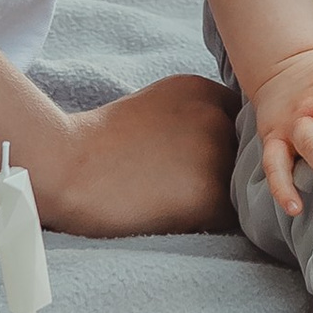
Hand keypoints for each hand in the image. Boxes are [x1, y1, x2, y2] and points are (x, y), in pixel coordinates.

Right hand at [30, 74, 238, 236]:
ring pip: (241, 186)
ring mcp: (218, 155)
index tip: (198, 161)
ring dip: (223, 198)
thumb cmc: (102, 143)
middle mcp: (218, 117)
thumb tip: (231, 138)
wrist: (67, 166)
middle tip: (187, 185)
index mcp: (204, 91)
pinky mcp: (211, 195)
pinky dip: (213, 221)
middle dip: (228, 170)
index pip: (240, 121)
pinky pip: (231, 216)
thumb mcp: (156, 104)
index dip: (224, 145)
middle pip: (246, 153)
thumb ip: (196, 114)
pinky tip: (179, 216)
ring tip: (180, 201)